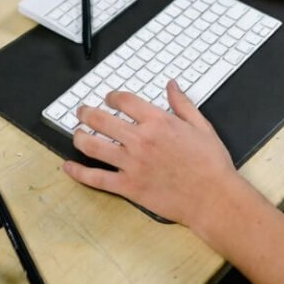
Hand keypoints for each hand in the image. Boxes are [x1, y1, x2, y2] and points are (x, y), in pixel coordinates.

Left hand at [63, 80, 237, 226]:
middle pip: (102, 119)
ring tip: (76, 133)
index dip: (112, 97)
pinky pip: (96, 178)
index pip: (124, 101)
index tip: (109, 99)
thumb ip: (182, 104)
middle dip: (87, 113)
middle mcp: (140, 140)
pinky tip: (69, 166)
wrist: (214, 199)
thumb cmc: (211, 164)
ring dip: (79, 137)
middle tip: (82, 112)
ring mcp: (132, 164)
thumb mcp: (201, 126)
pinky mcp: (128, 187)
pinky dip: (79, 172)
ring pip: (93, 146)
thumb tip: (171, 85)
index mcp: (158, 122)